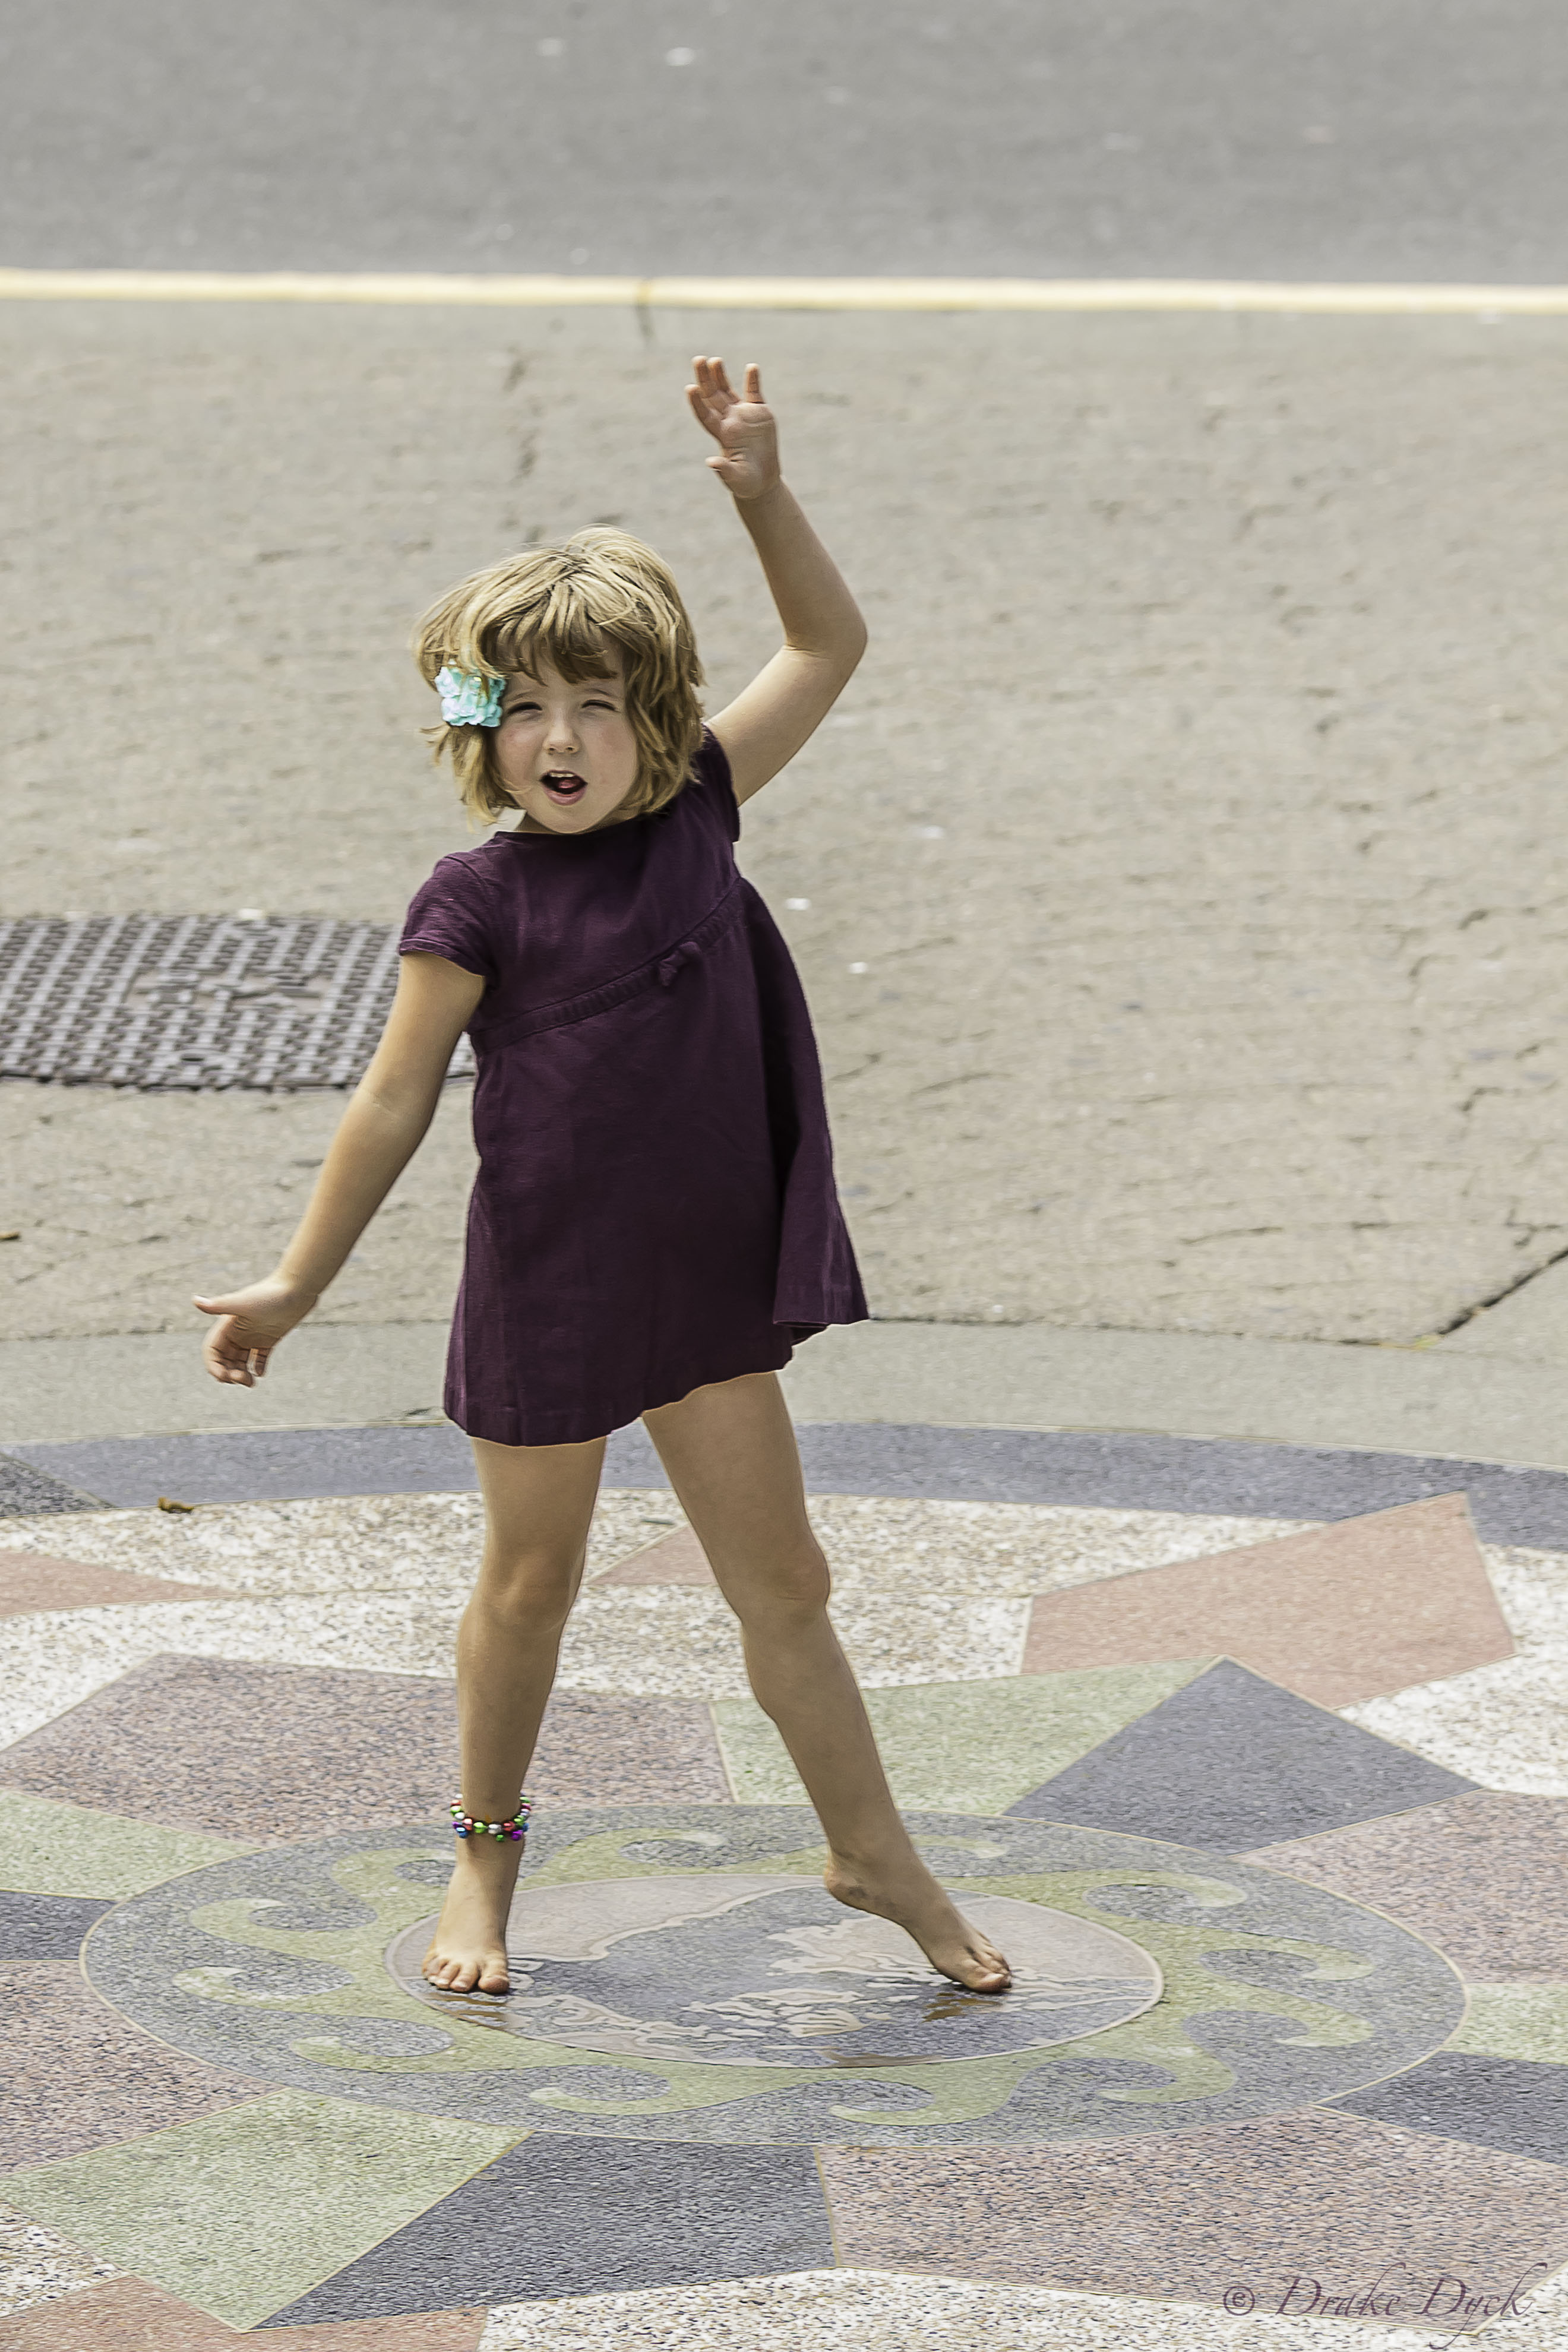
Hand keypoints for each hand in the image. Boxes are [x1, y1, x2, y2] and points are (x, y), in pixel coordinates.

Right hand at [194, 1275, 317, 1385]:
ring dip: (241, 1374)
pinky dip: (258, 1368)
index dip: (213, 1366)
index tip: (224, 1377)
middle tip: (243, 1380)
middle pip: (224, 1360)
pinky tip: (261, 1373)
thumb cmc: (271, 1294)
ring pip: (240, 1361)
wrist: (298, 1288)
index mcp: (228, 1326)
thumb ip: (219, 1305)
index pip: (212, 1351)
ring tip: (251, 1382)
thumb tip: (194, 1300)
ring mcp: (253, 1336)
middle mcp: (238, 1332)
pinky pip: (259, 1358)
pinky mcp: (269, 1339)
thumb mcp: (243, 1303)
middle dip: (228, 1373)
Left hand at [686, 358, 780, 501]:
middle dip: (704, 379)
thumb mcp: (736, 479)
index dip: (697, 402)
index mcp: (721, 435)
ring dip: (720, 375)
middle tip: (697, 360)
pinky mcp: (759, 412)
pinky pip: (754, 392)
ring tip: (714, 360)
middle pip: (712, 396)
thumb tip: (711, 463)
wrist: (762, 479)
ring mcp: (742, 414)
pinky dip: (753, 380)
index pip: (705, 415)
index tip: (690, 388)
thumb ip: (724, 471)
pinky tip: (751, 367)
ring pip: (727, 390)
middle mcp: (728, 421)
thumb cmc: (746, 482)